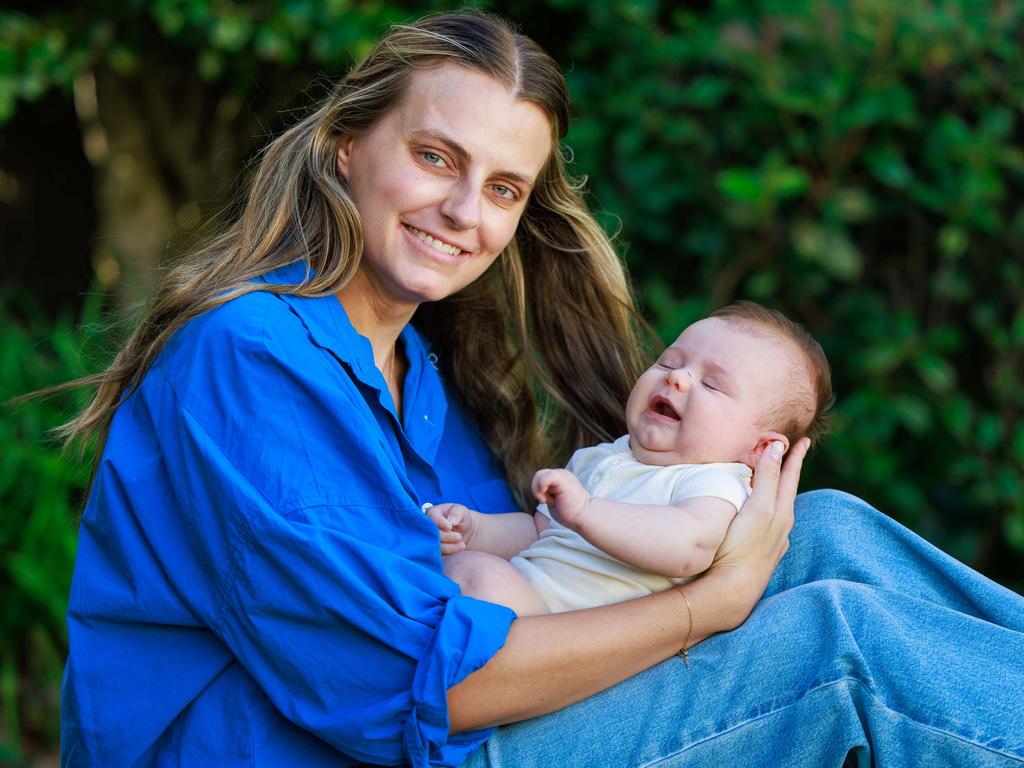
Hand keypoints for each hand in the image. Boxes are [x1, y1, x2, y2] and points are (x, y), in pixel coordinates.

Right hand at [425, 503, 476, 554]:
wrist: (464, 531)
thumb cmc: (461, 518)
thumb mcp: (462, 511)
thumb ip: (457, 513)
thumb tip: (452, 521)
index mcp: (432, 513)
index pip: (431, 517)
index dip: (440, 523)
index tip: (450, 527)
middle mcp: (427, 526)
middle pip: (431, 533)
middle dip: (446, 537)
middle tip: (460, 537)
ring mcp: (428, 539)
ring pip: (434, 546)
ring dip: (449, 547)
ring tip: (462, 545)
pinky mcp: (432, 550)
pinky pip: (436, 555)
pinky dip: (448, 553)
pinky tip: (459, 550)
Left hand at [531, 469, 589, 528]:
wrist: (584, 515)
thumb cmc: (570, 512)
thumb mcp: (554, 500)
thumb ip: (546, 492)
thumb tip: (536, 490)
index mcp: (559, 478)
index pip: (540, 478)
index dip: (539, 491)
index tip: (549, 502)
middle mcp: (561, 473)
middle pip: (538, 475)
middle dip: (538, 491)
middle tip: (549, 501)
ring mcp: (562, 474)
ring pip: (539, 475)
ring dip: (539, 491)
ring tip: (551, 500)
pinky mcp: (561, 477)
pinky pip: (543, 478)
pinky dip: (541, 490)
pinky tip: (550, 499)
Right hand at [705, 438, 809, 625]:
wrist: (732, 590)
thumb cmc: (741, 546)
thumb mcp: (757, 507)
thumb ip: (767, 476)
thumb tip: (777, 447)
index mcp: (780, 510)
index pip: (790, 476)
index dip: (795, 457)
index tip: (803, 440)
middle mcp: (781, 525)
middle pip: (788, 491)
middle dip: (791, 471)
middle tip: (795, 454)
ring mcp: (773, 541)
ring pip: (781, 509)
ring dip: (780, 492)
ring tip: (779, 482)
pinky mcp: (762, 553)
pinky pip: (772, 524)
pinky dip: (771, 511)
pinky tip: (766, 517)